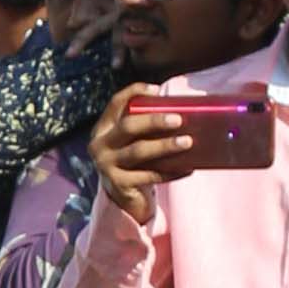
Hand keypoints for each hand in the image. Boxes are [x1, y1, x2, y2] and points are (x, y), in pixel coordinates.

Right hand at [88, 83, 196, 226]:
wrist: (123, 198)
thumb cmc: (134, 162)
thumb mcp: (131, 140)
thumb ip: (143, 126)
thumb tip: (182, 109)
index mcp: (103, 129)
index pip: (115, 103)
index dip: (134, 92)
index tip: (157, 89)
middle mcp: (100, 145)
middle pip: (127, 126)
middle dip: (154, 121)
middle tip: (178, 120)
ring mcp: (107, 165)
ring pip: (138, 151)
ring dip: (165, 145)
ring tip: (187, 142)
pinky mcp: (119, 184)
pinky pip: (149, 175)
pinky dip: (171, 171)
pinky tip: (188, 168)